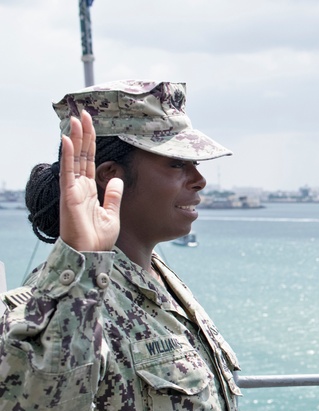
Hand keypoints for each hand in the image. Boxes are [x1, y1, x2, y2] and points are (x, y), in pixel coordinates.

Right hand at [58, 110, 121, 251]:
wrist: (91, 255)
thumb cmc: (98, 238)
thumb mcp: (112, 213)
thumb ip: (113, 195)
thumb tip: (117, 178)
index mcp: (89, 189)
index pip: (90, 160)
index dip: (92, 142)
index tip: (93, 125)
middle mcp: (79, 186)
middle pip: (82, 155)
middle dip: (84, 134)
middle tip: (84, 113)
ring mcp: (73, 190)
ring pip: (74, 159)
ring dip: (75, 138)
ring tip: (76, 119)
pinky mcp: (69, 196)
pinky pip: (68, 172)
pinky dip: (69, 156)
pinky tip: (68, 140)